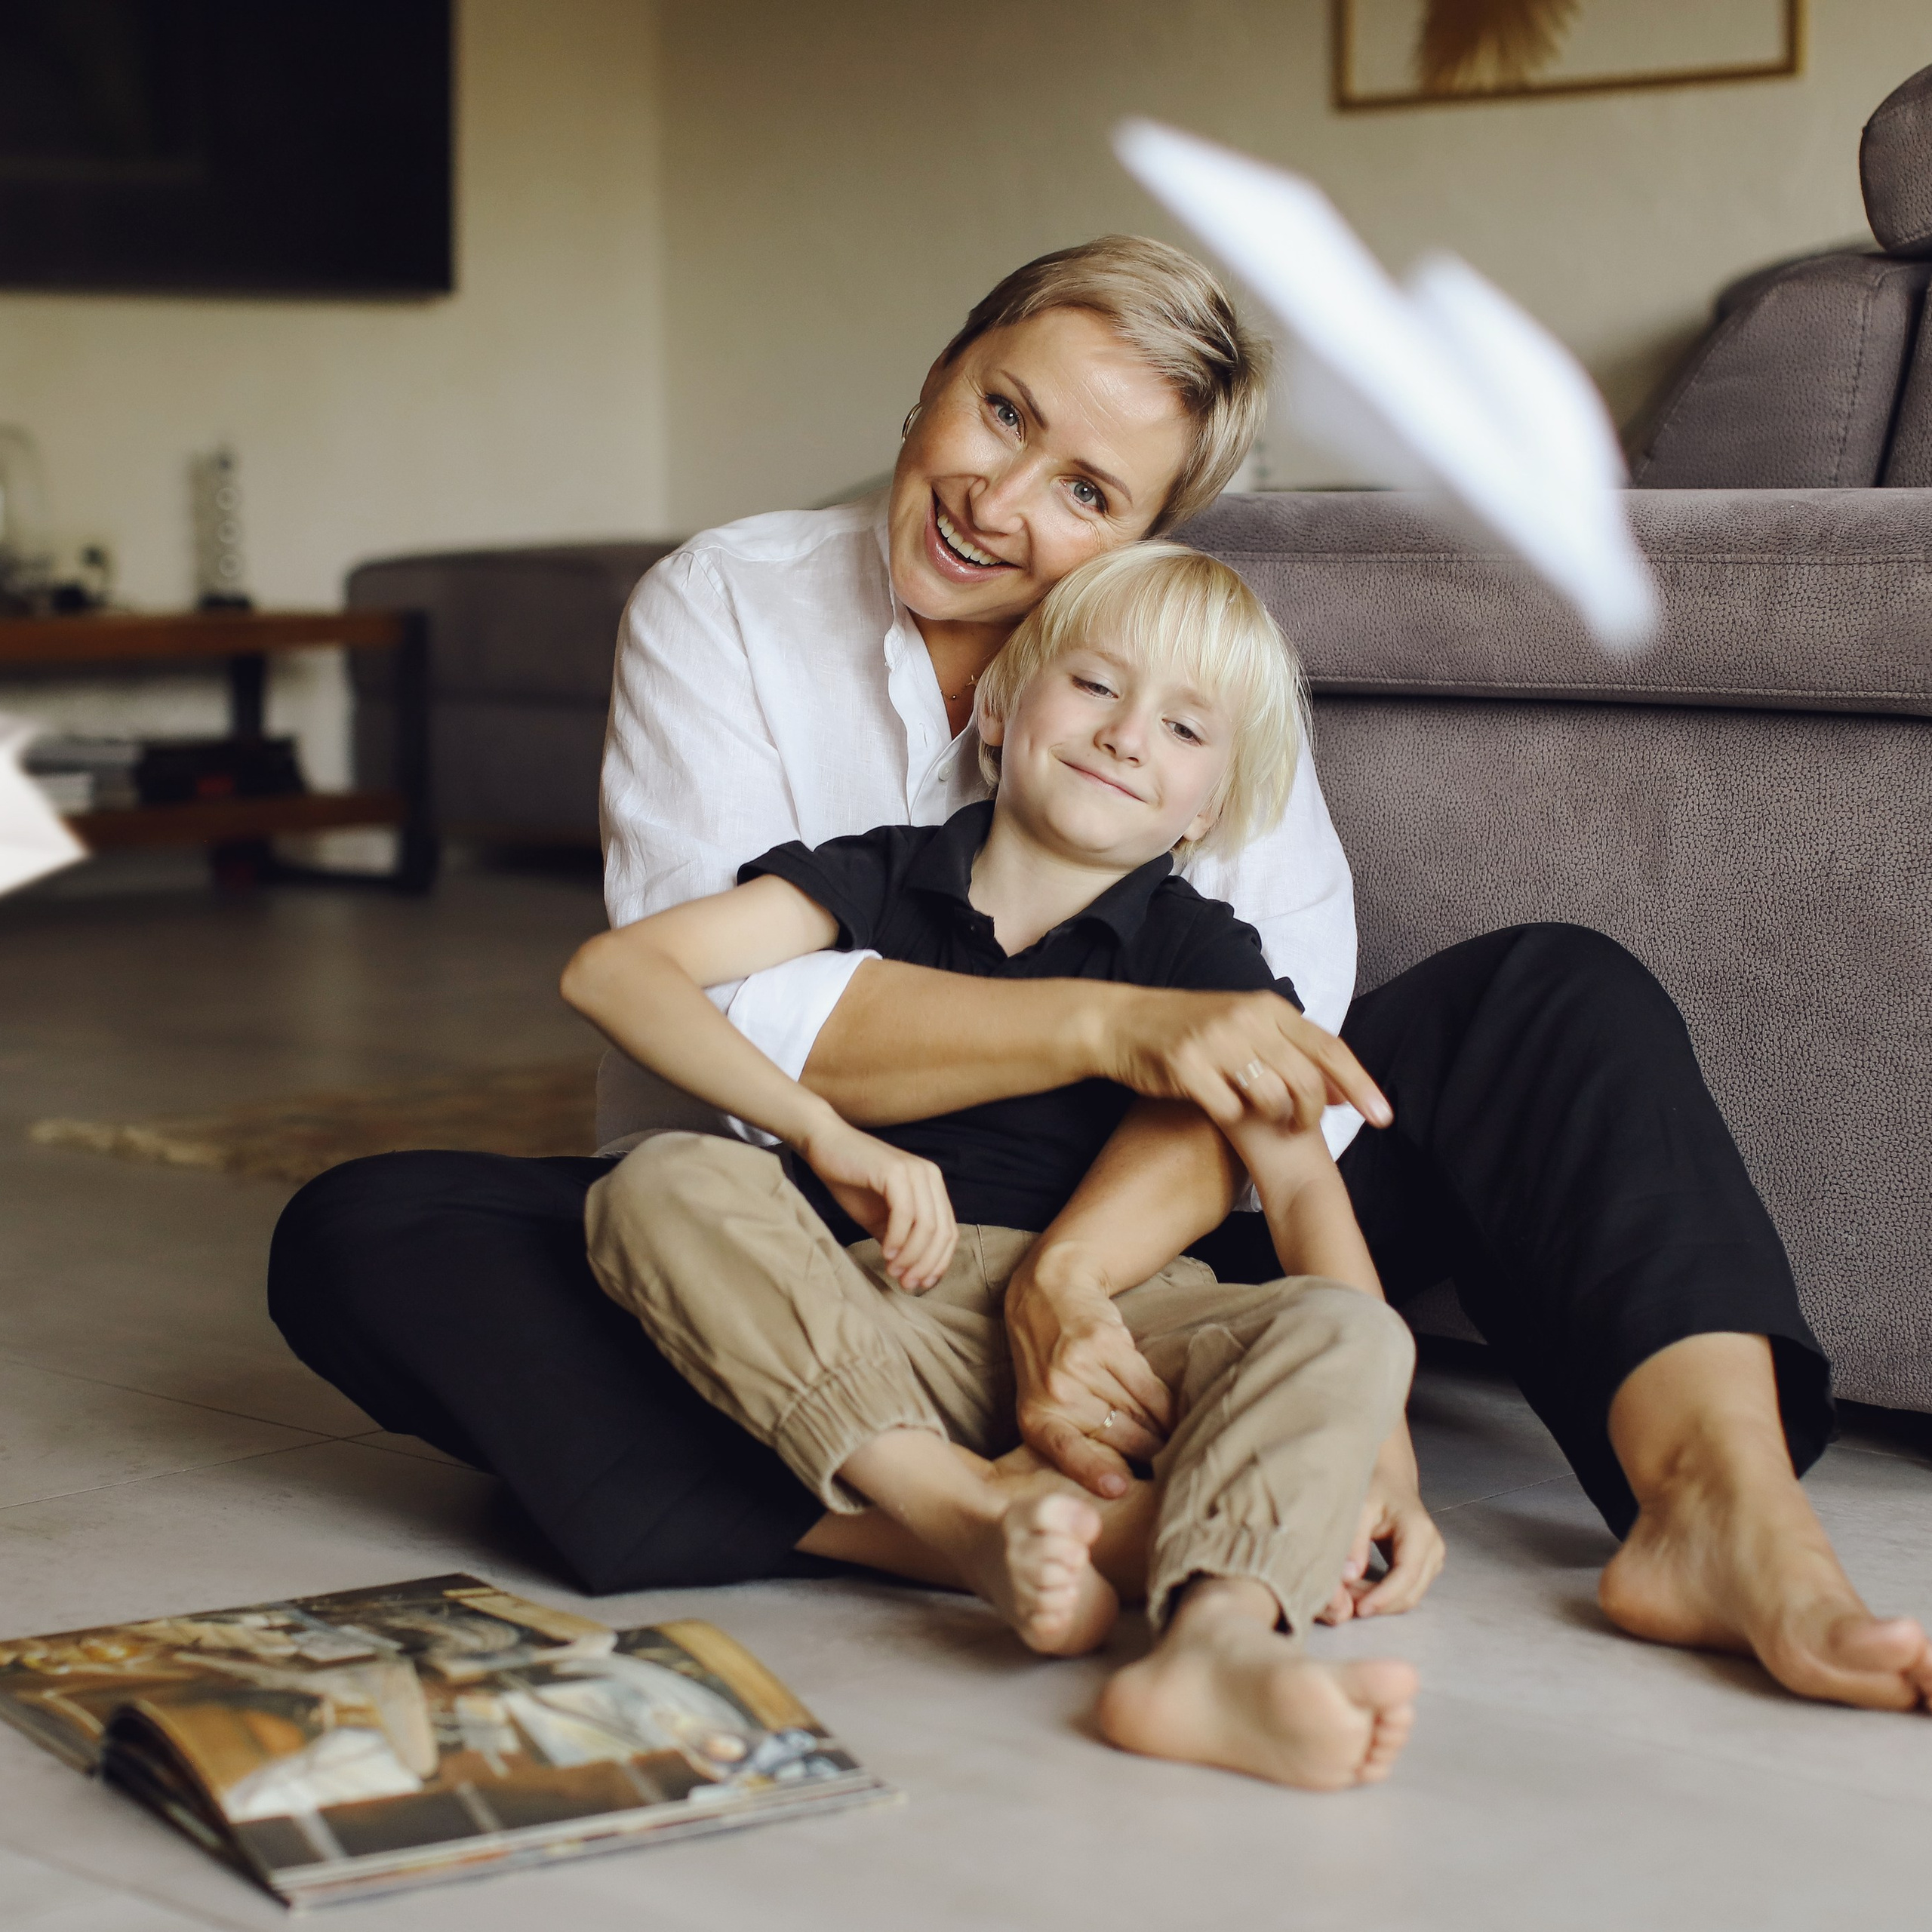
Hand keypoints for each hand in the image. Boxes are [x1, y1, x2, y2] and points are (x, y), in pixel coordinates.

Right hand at [796, 1116, 955, 1290]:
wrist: (825, 1146)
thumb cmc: (851, 1181)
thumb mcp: (880, 1218)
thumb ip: (902, 1240)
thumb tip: (916, 1274)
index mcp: (932, 1186)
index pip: (949, 1232)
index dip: (938, 1263)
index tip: (920, 1285)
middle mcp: (930, 1176)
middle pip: (942, 1233)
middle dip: (926, 1265)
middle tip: (907, 1284)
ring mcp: (915, 1171)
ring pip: (927, 1226)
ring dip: (911, 1256)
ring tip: (894, 1271)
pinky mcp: (895, 1171)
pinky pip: (905, 1213)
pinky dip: (898, 1238)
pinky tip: (885, 1252)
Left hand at [1006, 1263, 1173, 1498]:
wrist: (1048, 1292)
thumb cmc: (1047, 1359)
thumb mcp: (1042, 1402)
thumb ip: (1070, 1436)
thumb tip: (1119, 1482)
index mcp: (1037, 1418)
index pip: (1067, 1453)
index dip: (1096, 1473)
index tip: (1120, 1488)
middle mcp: (1057, 1394)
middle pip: (1118, 1437)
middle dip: (1146, 1453)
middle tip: (1164, 1463)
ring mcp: (1081, 1368)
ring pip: (1138, 1414)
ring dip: (1161, 1431)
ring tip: (1171, 1439)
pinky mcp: (1107, 1346)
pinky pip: (1148, 1388)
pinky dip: (1166, 1406)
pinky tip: (1173, 1415)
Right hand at [1105, 987, 1390, 1135]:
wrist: (1124, 1023)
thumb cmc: (1192, 1029)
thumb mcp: (1246, 1026)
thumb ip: (1292, 1052)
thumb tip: (1339, 1090)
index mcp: (1269, 1007)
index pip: (1329, 1048)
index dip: (1360, 1085)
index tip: (1384, 1117)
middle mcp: (1247, 1020)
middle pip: (1307, 1079)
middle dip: (1314, 1115)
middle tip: (1304, 1131)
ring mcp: (1216, 1042)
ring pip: (1272, 1097)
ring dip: (1276, 1119)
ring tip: (1266, 1122)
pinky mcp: (1187, 1067)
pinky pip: (1229, 1110)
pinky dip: (1233, 1119)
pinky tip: (1224, 1113)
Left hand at [1316, 1423, 1443, 1622]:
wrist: (1390, 1478)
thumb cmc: (1375, 1486)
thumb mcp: (1360, 1506)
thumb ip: (1354, 1541)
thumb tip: (1348, 1577)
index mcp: (1419, 1531)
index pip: (1406, 1576)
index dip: (1383, 1597)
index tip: (1358, 1610)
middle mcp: (1433, 1548)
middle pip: (1410, 1593)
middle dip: (1378, 1603)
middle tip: (1344, 1601)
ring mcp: (1433, 1559)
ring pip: (1410, 1596)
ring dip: (1380, 1602)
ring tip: (1349, 1593)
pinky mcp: (1427, 1566)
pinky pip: (1408, 1591)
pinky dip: (1385, 1596)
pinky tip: (1360, 1589)